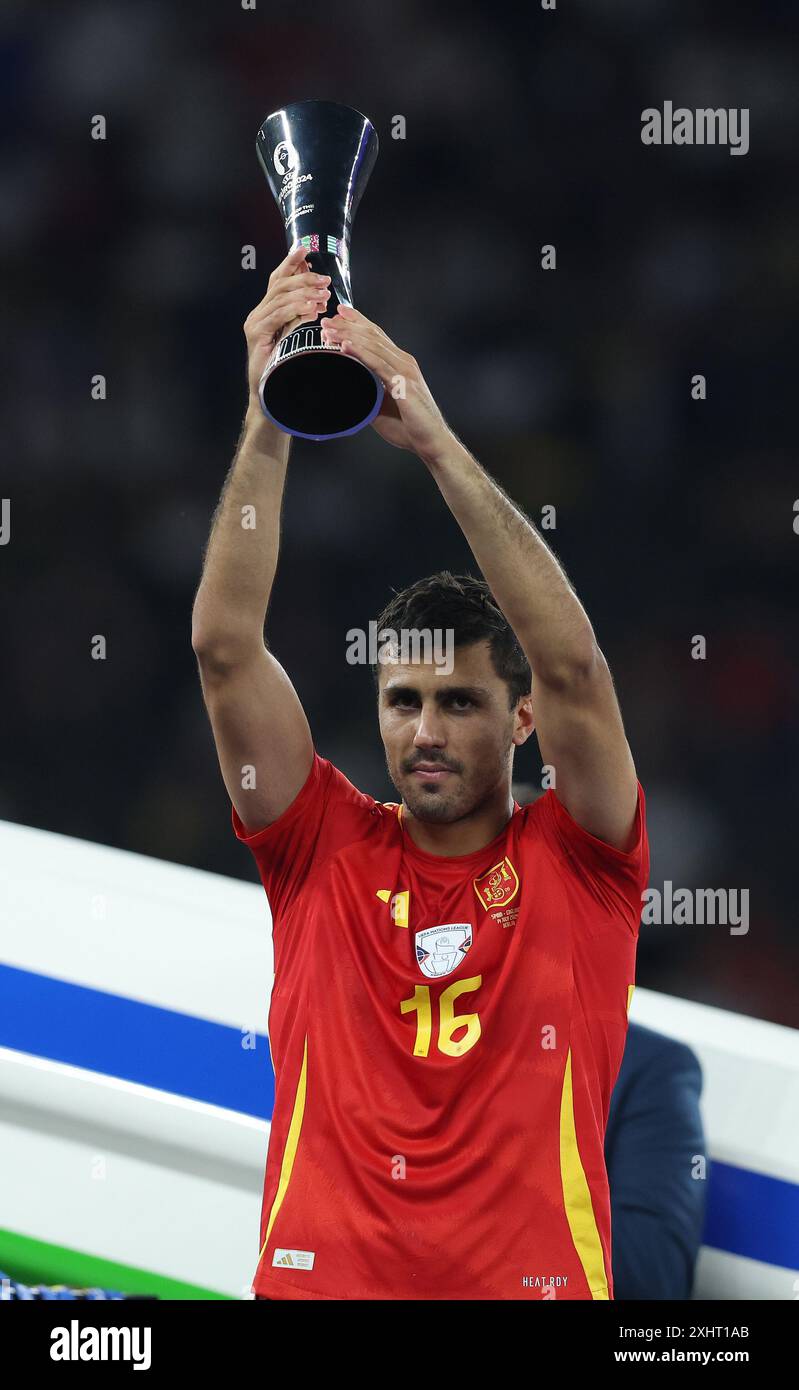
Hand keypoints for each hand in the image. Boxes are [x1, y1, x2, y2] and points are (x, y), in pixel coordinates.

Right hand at [243, 245, 330, 408]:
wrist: (271, 397)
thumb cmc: (286, 370)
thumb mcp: (296, 336)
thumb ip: (301, 316)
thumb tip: (318, 296)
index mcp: (266, 311)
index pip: (278, 280)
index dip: (291, 263)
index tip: (305, 250)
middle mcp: (257, 314)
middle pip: (280, 285)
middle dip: (305, 278)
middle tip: (326, 281)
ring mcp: (255, 323)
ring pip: (281, 297)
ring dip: (305, 294)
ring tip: (324, 296)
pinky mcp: (256, 334)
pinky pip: (278, 315)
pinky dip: (297, 310)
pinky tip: (313, 310)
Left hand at [320, 306, 452, 458]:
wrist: (431, 442)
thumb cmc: (409, 427)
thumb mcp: (381, 406)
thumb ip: (367, 394)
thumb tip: (346, 392)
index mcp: (400, 364)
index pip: (377, 336)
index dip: (358, 321)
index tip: (339, 312)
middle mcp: (404, 362)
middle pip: (373, 336)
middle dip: (348, 325)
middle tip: (326, 319)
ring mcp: (405, 371)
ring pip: (373, 346)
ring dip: (349, 335)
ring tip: (329, 330)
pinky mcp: (404, 384)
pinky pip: (378, 365)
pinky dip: (361, 353)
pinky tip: (345, 346)